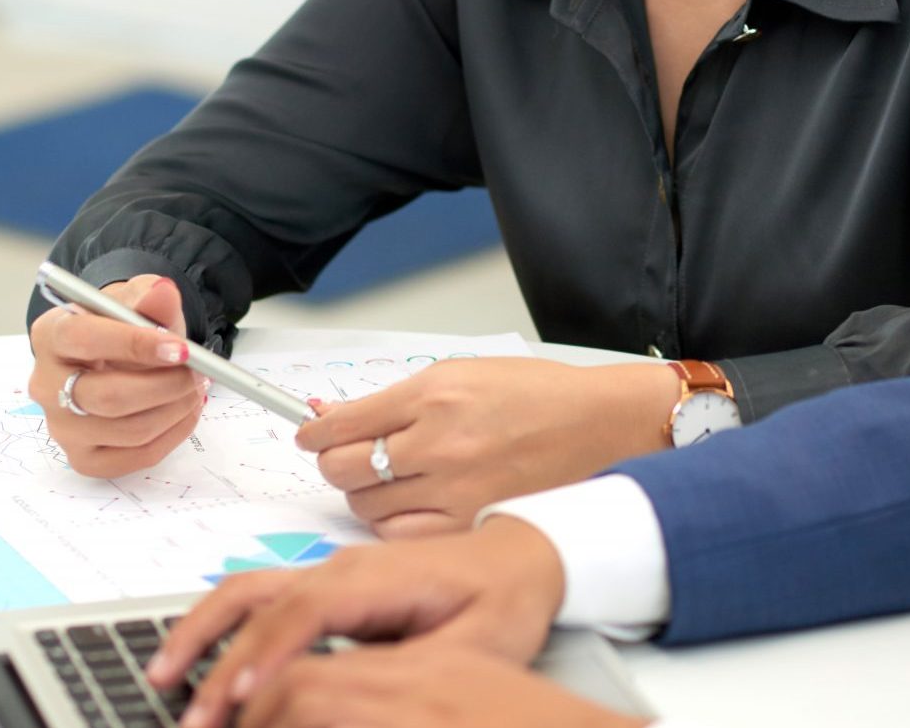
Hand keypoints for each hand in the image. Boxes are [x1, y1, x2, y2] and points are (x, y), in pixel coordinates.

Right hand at [26, 273, 205, 477]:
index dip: (134, 344)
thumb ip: (149, 297)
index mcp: (50, 334)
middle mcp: (46, 384)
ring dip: (175, 409)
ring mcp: (61, 426)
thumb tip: (162, 292)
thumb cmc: (123, 326)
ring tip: (195, 387)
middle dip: (165, 385)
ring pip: (129, 430)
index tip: (180, 349)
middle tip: (197, 372)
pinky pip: (137, 456)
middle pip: (106, 396)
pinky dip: (173, 434)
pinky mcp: (84, 458)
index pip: (83, 340)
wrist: (116, 355)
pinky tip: (183, 410)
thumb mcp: (136, 301)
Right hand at [150, 516, 569, 727]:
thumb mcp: (474, 650)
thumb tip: (351, 692)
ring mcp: (328, 570)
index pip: (301, 616)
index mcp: (376, 578)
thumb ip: (411, 670)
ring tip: (164, 675)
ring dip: (200, 631)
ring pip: (245, 589)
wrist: (523, 556)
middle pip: (253, 596)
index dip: (264, 658)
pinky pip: (259, 596)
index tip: (237, 702)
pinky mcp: (326, 584)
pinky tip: (202, 660)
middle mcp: (341, 567)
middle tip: (185, 709)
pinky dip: (221, 625)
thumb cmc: (503, 600)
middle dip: (211, 652)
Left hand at [294, 358, 679, 535]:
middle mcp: (440, 443)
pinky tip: (414, 504)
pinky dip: (395, 523)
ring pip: (367, 507)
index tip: (310, 434)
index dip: (315, 432)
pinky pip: (402, 535)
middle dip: (335, 462)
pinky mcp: (470, 524)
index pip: (341, 424)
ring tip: (392, 478)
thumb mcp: (461, 374)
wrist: (599, 426)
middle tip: (347, 456)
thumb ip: (395, 399)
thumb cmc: (537, 396)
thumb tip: (331, 415)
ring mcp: (455, 489)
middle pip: (344, 468)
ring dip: (367, 494)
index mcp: (434, 394)